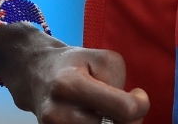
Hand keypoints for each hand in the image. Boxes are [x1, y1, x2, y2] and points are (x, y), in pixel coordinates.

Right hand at [0, 21, 149, 123]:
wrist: (36, 74)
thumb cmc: (75, 64)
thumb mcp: (104, 59)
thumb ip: (119, 82)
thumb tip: (127, 111)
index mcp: (70, 85)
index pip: (123, 109)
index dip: (140, 105)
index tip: (137, 95)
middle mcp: (57, 113)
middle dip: (125, 119)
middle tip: (122, 105)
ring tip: (105, 110)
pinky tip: (94, 116)